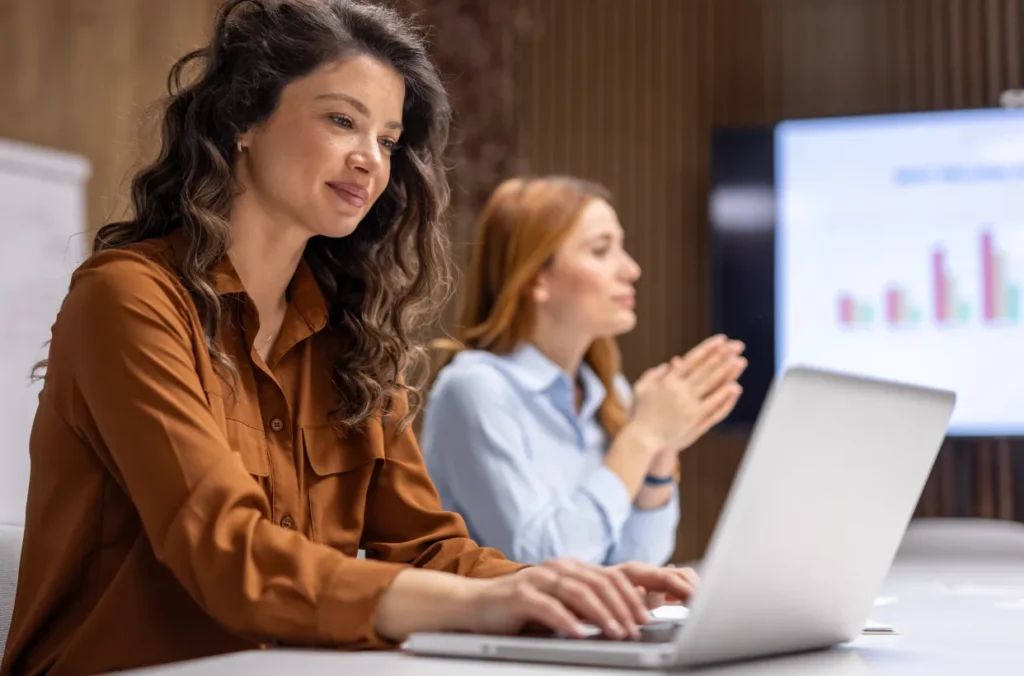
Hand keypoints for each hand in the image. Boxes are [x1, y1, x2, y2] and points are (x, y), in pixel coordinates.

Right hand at [461, 559, 700, 639]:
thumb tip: (623, 620)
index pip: (610, 576)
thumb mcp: (559, 605)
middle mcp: (557, 568)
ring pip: (579, 592)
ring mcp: (538, 579)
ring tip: (618, 633)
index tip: (648, 616)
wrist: (474, 605)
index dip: (633, 595)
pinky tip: (579, 634)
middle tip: (638, 629)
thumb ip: (586, 607)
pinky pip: (549, 606)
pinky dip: (567, 621)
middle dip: (623, 606)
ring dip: (602, 614)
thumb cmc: (520, 609)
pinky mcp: (520, 595)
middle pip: (599, 582)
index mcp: (571, 569)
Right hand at [629, 334, 746, 452]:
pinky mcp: (694, 420)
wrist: (642, 439)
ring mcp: (688, 405)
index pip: (692, 360)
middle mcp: (679, 390)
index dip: (708, 349)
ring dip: (727, 372)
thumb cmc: (640, 413)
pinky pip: (713, 406)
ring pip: (712, 385)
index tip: (721, 340)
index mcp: (668, 381)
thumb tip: (673, 362)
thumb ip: (655, 373)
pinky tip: (735, 387)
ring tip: (740, 361)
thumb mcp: (642, 389)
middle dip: (722, 356)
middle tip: (738, 345)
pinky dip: (724, 396)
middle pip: (706, 369)